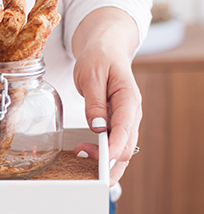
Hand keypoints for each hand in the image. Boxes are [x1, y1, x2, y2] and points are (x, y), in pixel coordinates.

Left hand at [71, 7, 141, 185]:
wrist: (105, 49)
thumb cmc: (98, 59)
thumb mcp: (91, 76)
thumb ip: (95, 102)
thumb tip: (98, 127)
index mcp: (129, 99)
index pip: (125, 129)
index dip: (115, 149)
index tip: (103, 162)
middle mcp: (132, 112)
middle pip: (127, 146)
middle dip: (110, 161)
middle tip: (85, 164)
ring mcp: (127, 119)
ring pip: (123, 149)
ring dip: (106, 160)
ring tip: (81, 156)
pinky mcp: (118, 123)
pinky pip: (115, 143)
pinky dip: (105, 154)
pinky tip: (88, 156)